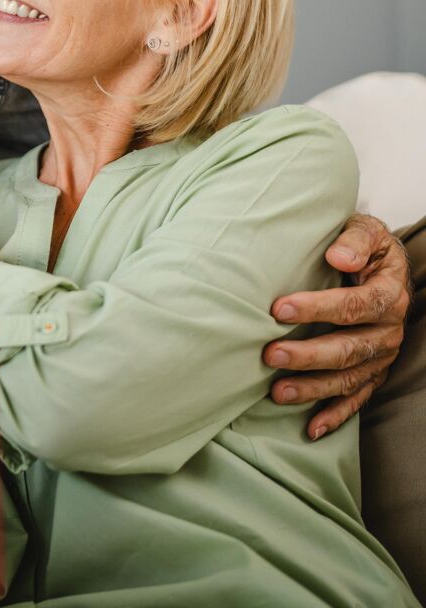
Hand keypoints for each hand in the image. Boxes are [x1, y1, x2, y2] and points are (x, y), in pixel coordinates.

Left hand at [262, 213, 410, 438]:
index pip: (356, 305)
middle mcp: (389, 329)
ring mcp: (382, 354)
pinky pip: (357, 397)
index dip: (318, 309)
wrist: (382, 263)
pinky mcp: (373, 371)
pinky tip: (310, 428)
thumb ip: (354, 238)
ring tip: (277, 391)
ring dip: (313, 387)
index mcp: (389, 293)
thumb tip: (338, 256)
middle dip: (308, 354)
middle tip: (269, 354)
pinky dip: (335, 415)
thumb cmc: (363, 245)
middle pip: (350, 348)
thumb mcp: (365, 230)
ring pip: (349, 377)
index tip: (278, 309)